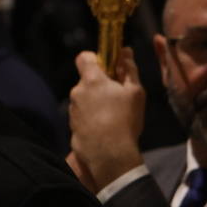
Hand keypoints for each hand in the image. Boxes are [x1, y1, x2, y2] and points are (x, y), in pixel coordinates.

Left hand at [67, 49, 145, 194]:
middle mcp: (77, 92)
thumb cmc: (125, 120)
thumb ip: (129, 69)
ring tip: (113, 117)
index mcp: (91, 80)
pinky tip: (105, 129)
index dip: (95, 59)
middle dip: (100, 85)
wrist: (109, 154)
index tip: (108, 67)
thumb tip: (125, 52)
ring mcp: (72, 110)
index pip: (84, 57)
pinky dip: (92, 119)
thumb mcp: (135, 92)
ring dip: (96, 103)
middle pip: (87, 81)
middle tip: (118, 97)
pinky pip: (82, 116)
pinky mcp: (72, 126)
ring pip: (84, 99)